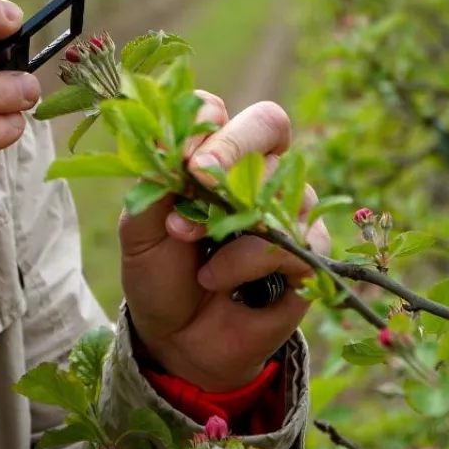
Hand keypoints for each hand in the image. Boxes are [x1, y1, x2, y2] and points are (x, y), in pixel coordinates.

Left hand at [117, 94, 331, 392]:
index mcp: (211, 155)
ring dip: (227, 218)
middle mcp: (257, 171)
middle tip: (199, 174)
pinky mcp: (309, 252)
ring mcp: (288, 208)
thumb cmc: (159, 273)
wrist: (177, 338)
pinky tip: (216, 279)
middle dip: (230, 147)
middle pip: (268, 125)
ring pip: (280, 184)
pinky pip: (291, 241)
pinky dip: (245, 261)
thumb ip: (154, 186)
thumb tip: (178, 151)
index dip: (202, 121)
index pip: (217, 110)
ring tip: (191, 247)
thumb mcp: (140, 230)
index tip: (178, 154)